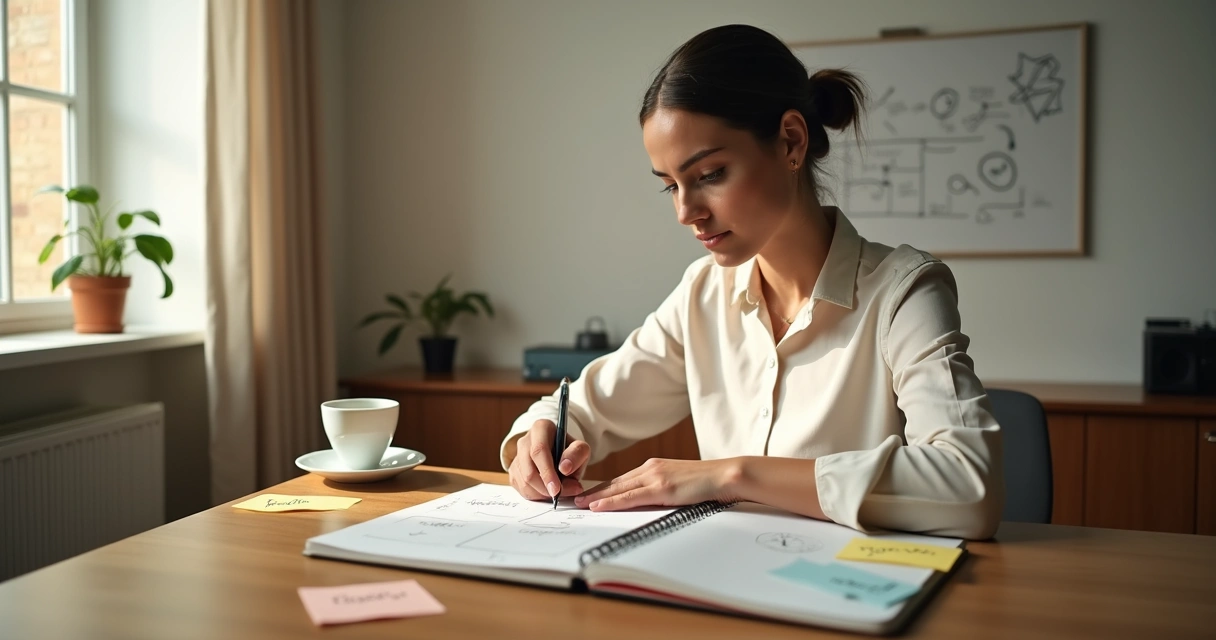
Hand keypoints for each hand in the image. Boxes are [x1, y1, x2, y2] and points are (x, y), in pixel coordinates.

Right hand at [508, 419, 589, 500]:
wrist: (560, 456)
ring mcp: (516, 456)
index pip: (539, 450)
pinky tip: (548, 491)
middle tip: (559, 495)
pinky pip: (521, 489)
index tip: (557, 489)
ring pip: (524, 482)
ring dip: (541, 493)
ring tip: (558, 492)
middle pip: (529, 469)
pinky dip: (536, 495)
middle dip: (544, 487)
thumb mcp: (581, 449)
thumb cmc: (569, 452)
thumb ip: (577, 455)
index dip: (547, 472)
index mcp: (541, 428)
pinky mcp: (513, 471)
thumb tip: (564, 468)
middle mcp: (524, 441)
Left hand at [573, 458, 741, 511]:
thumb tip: (650, 503)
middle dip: (593, 492)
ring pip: (617, 489)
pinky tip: (597, 506)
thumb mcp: (679, 484)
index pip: (623, 480)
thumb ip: (662, 490)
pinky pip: (629, 497)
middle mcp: (650, 468)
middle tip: (575, 499)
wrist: (724, 475)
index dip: (603, 488)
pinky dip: (611, 502)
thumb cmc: (707, 483)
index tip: (588, 495)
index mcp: (654, 467)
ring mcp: (655, 477)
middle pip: (615, 483)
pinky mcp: (661, 488)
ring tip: (579, 504)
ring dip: (596, 497)